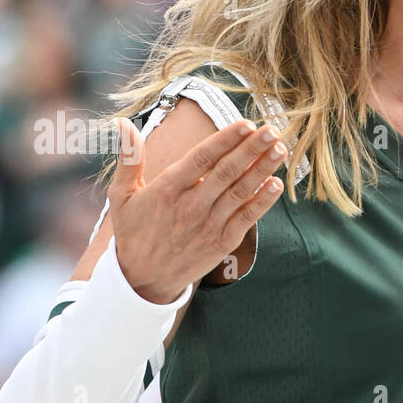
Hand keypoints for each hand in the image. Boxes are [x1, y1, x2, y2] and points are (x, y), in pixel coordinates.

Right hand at [109, 115, 287, 302]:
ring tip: (280, 149)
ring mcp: (209, 224)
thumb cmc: (134, 232)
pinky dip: (263, 201)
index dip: (226, 139)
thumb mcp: (122, 195)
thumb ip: (129, 159)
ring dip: (263, 169)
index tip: (246, 123)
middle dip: (252, 149)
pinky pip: (246, 218)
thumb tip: (123, 123)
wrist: (143, 279)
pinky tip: (277, 184)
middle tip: (272, 129)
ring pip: (241, 192)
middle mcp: (191, 205)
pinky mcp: (222, 242)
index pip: (202, 158)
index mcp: (167, 189)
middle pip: (227, 172)